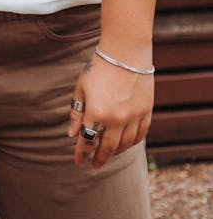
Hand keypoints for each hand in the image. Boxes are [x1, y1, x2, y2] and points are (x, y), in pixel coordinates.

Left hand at [68, 53, 153, 169]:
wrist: (126, 53)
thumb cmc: (99, 68)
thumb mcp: (81, 88)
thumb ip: (76, 112)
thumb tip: (71, 134)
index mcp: (97, 113)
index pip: (87, 141)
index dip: (82, 154)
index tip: (79, 162)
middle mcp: (116, 119)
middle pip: (107, 148)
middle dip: (99, 159)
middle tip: (94, 165)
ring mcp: (133, 117)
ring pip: (125, 145)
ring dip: (116, 153)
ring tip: (108, 155)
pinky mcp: (146, 112)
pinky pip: (140, 135)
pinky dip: (132, 143)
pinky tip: (125, 144)